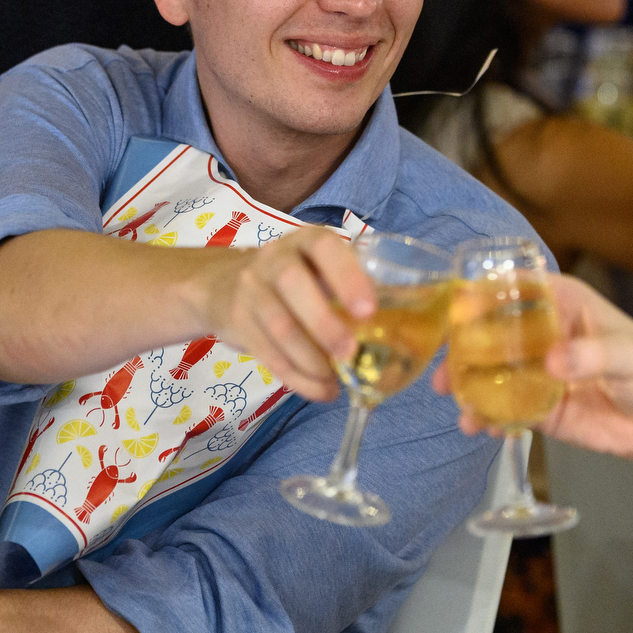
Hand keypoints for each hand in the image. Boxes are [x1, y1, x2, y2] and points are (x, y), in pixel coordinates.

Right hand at [200, 227, 375, 402]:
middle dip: (324, 324)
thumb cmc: (295, 280)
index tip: (368, 311)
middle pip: (293, 285)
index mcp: (306, 242)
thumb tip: (409, 324)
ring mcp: (250, 290)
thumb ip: (354, 288)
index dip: (347, 277)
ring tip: (336, 381)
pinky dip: (298, 379)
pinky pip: (268, 354)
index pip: (325, 248)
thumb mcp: (320, 269)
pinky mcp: (237, 323)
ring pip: (279, 326)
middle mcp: (274, 259)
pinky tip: (322, 390)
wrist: (223, 285)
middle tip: (350, 352)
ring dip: (311, 360)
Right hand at [433, 275, 632, 460]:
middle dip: (463, 351)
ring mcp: (537, 372)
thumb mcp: (632, 356)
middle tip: (445, 373)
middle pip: (491, 333)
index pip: (515, 289)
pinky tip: (480, 427)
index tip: (457, 312)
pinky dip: (489, 418)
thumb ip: (595, 355)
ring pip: (491, 373)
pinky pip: (505, 409)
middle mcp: (543, 333)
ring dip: (469, 388)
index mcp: (564, 303)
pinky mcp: (538, 407)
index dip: (482, 297)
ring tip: (460, 408)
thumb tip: (554, 361)